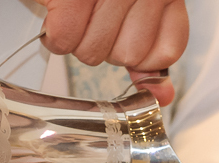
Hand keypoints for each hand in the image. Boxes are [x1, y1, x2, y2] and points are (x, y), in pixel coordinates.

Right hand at [39, 0, 188, 105]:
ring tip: (77, 10)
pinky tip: (59, 11)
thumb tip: (161, 95)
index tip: (126, 34)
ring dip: (77, 38)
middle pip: (125, 56)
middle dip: (105, 43)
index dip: (140, 53)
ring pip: (93, 53)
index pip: (164, 52)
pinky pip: (64, 39)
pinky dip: (55, 33)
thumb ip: (150, 54)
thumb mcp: (141, 11)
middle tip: (95, 16)